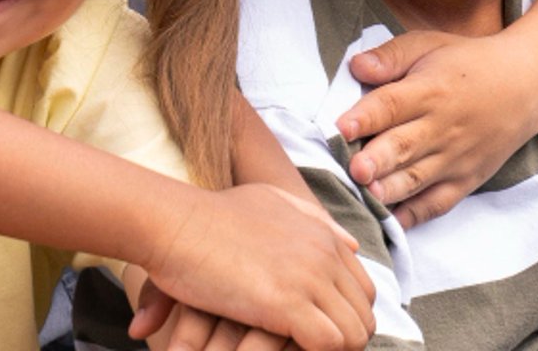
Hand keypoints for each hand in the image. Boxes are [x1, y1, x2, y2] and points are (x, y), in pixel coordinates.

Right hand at [139, 184, 372, 350]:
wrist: (174, 223)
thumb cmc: (210, 216)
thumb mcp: (269, 201)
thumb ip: (311, 218)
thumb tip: (351, 242)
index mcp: (322, 234)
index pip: (363, 288)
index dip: (345, 314)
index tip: (318, 328)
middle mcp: (324, 253)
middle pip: (363, 315)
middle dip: (343, 337)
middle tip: (308, 345)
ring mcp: (308, 278)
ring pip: (354, 335)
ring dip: (330, 349)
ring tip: (296, 349)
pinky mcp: (288, 304)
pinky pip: (329, 345)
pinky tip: (283, 350)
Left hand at [338, 29, 537, 228]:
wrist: (524, 86)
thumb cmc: (467, 63)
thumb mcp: (427, 45)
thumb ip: (390, 57)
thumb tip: (355, 67)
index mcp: (429, 90)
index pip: (392, 104)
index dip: (366, 117)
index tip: (341, 127)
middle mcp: (441, 127)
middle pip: (404, 146)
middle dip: (377, 160)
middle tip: (354, 170)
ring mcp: (455, 158)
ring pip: (418, 178)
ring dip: (391, 189)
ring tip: (368, 196)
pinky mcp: (466, 180)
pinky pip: (439, 203)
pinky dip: (417, 214)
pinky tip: (394, 221)